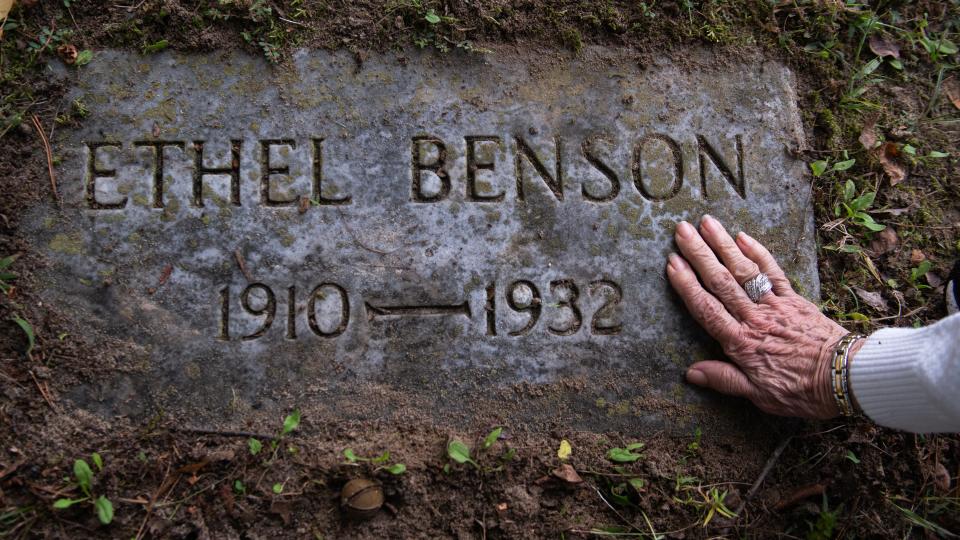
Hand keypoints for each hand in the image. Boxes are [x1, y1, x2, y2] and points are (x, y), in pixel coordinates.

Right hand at [666, 215, 853, 418]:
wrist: (846, 377)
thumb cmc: (801, 390)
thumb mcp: (759, 395)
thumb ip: (724, 380)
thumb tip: (691, 373)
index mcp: (740, 343)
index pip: (706, 308)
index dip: (687, 285)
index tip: (672, 263)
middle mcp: (754, 318)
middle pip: (720, 281)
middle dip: (699, 254)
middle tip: (681, 230)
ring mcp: (775, 305)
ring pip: (743, 270)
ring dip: (723, 244)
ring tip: (707, 222)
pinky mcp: (794, 299)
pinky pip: (773, 271)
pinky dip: (758, 252)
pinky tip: (744, 236)